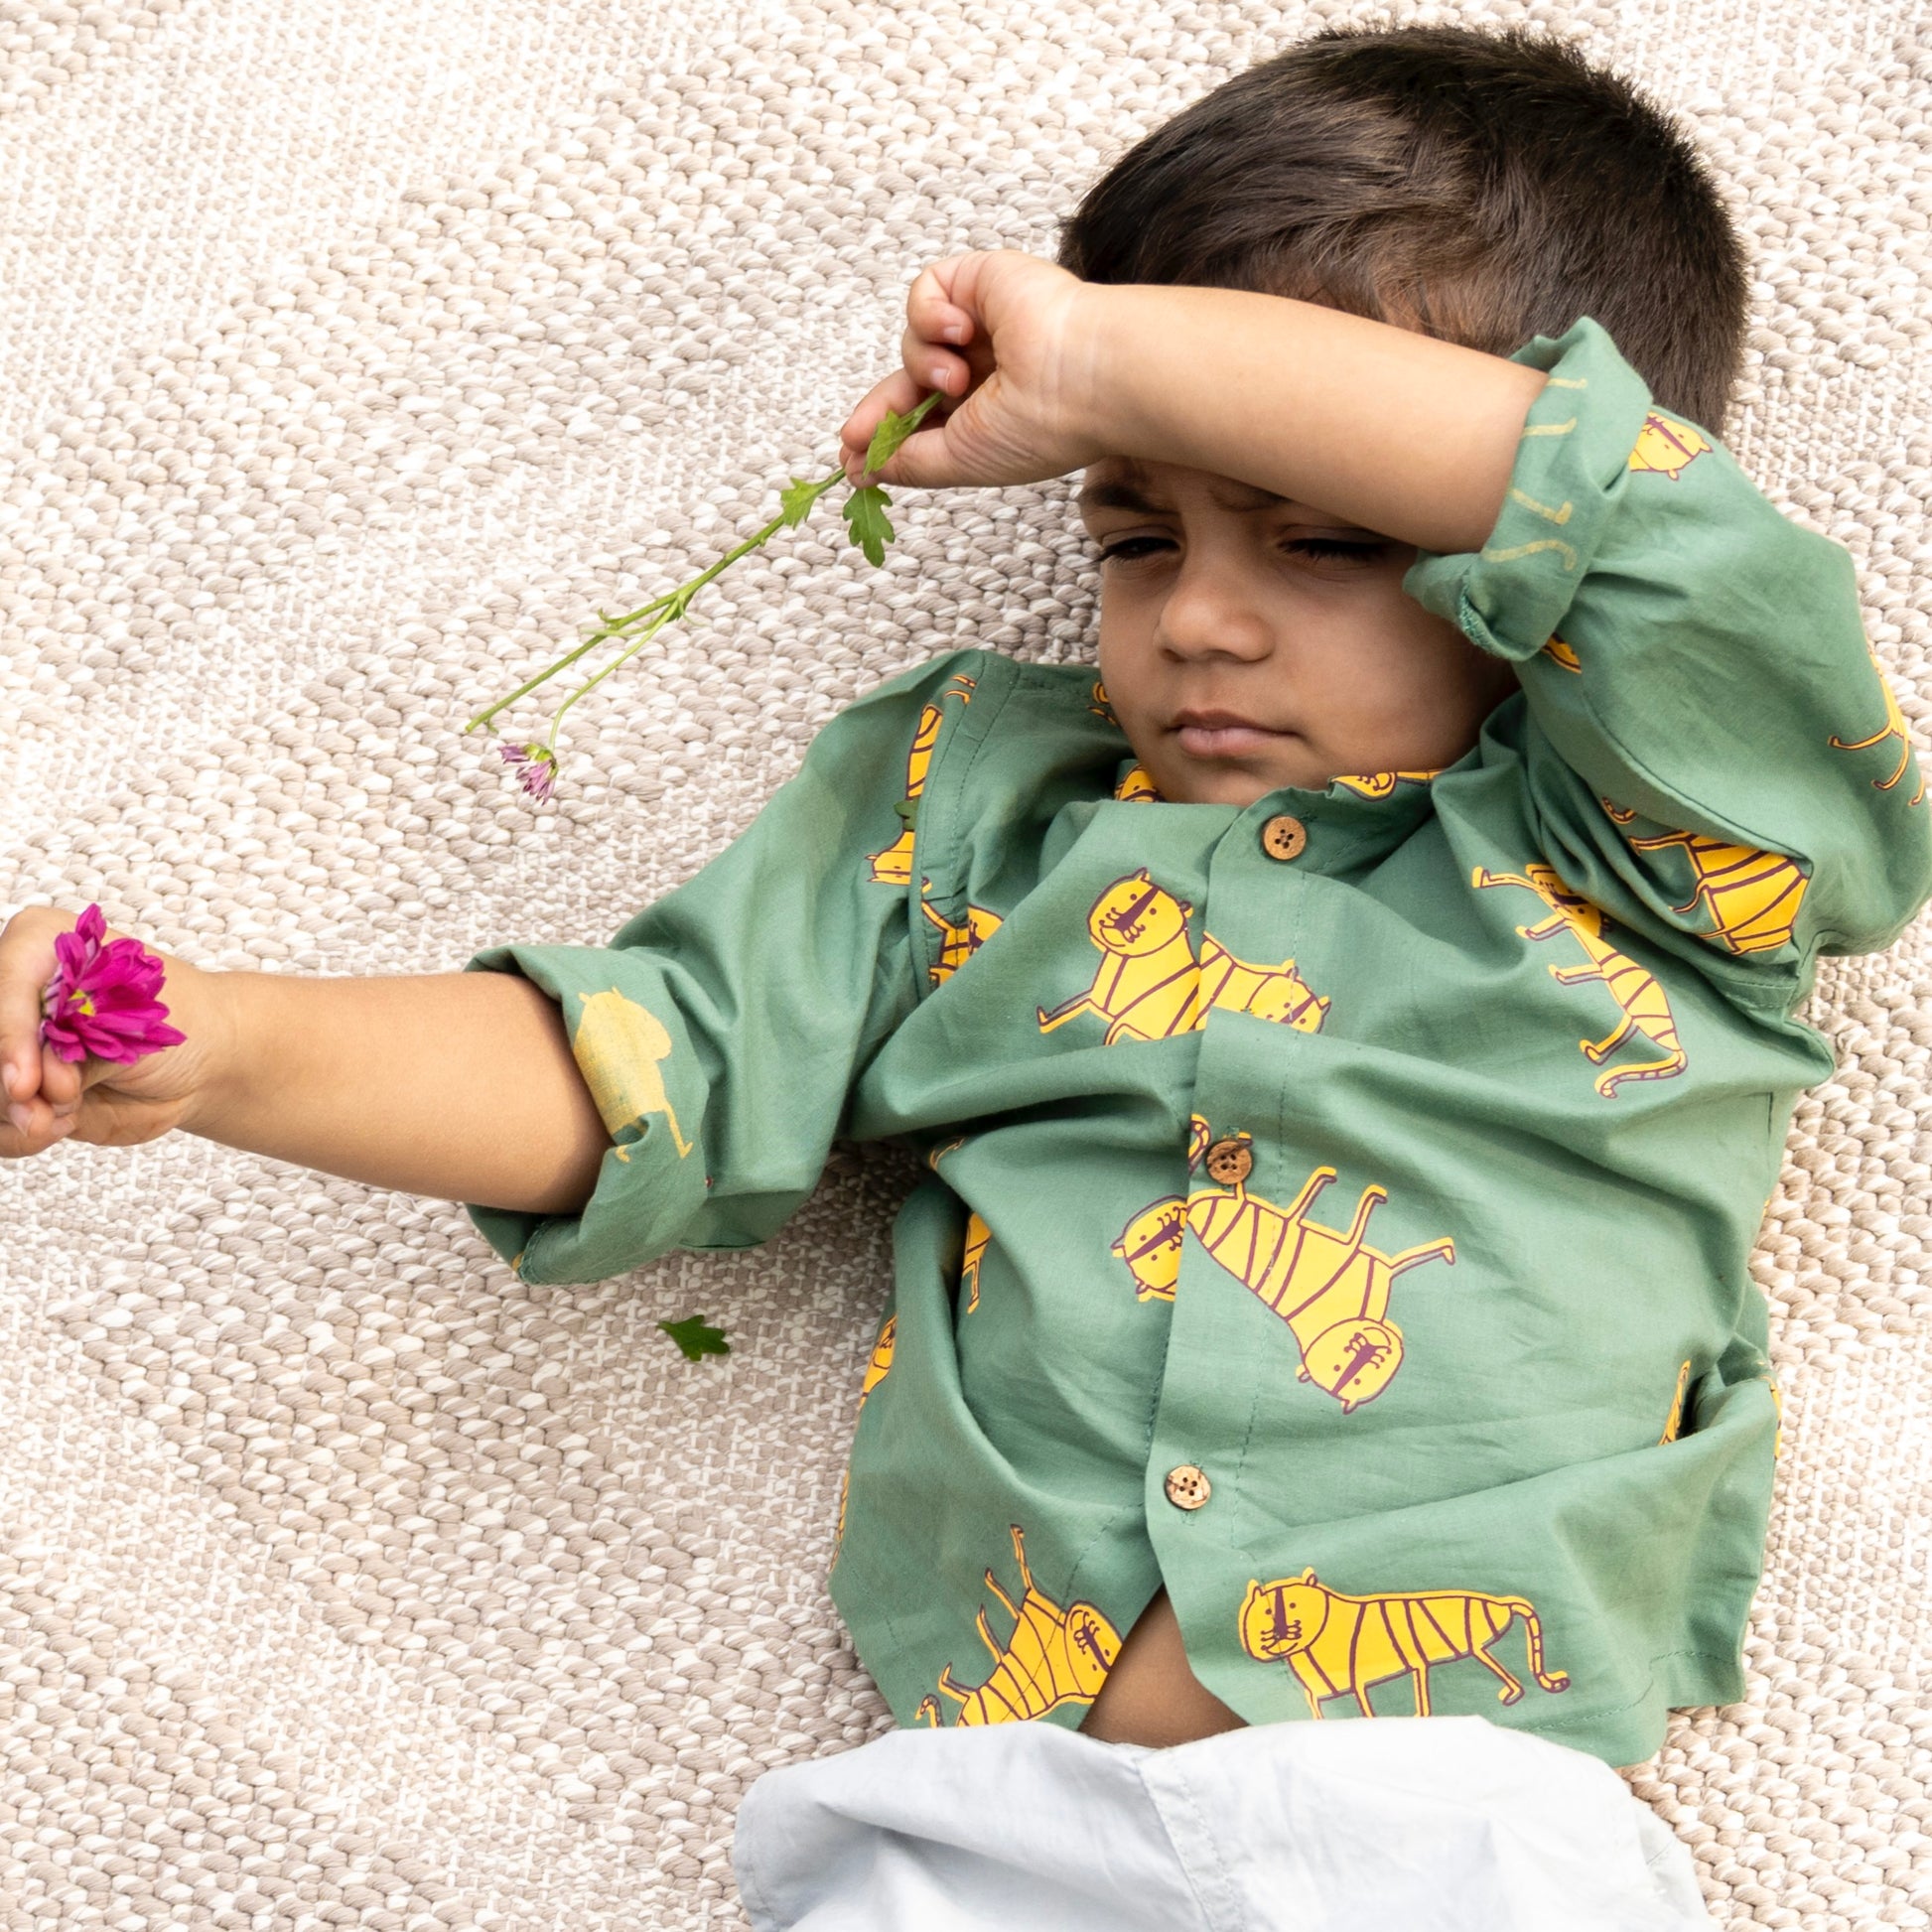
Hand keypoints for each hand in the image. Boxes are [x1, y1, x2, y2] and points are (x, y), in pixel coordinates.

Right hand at [0, 905, 230, 1154]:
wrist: (200, 1056)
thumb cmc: (174, 1017)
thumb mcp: (132, 1021)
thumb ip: (75, 1052)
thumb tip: (30, 1088)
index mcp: (37, 946)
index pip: (4, 990)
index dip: (9, 1040)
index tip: (25, 1083)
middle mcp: (14, 995)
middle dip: (10, 1089)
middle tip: (50, 1110)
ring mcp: (12, 1045)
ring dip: (16, 1117)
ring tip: (68, 1115)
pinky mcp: (18, 1090)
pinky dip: (22, 1135)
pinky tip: (64, 1122)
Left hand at [839, 250, 1108, 490]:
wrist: (1084, 375)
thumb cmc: (1040, 426)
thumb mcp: (961, 460)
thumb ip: (908, 463)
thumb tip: (860, 470)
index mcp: (988, 413)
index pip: (921, 420)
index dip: (882, 436)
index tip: (849, 460)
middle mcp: (985, 369)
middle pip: (907, 383)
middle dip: (881, 409)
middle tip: (855, 435)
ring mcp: (983, 325)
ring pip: (913, 342)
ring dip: (922, 364)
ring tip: (957, 377)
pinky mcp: (980, 281)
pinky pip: (925, 291)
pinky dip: (928, 314)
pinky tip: (960, 331)